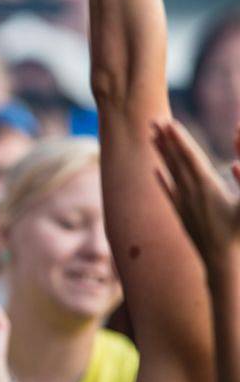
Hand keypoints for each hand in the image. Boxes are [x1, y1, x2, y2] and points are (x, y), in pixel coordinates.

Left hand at [153, 119, 239, 271]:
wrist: (222, 262)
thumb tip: (236, 164)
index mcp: (207, 187)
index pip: (190, 157)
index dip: (180, 139)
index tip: (169, 122)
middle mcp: (190, 193)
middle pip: (175, 160)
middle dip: (165, 139)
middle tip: (153, 119)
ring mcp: (184, 203)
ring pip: (169, 172)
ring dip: (161, 153)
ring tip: (151, 136)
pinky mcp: (182, 214)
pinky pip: (169, 192)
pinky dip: (161, 179)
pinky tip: (155, 170)